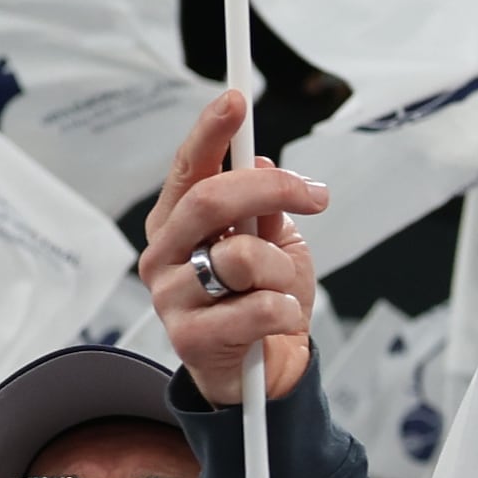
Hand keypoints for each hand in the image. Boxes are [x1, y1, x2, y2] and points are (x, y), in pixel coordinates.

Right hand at [139, 94, 326, 407]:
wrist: (265, 378)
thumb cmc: (264, 305)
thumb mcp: (273, 247)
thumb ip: (263, 208)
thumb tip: (262, 160)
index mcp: (178, 226)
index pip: (187, 169)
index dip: (209, 133)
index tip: (236, 99)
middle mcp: (165, 255)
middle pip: (211, 200)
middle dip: (271, 188)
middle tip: (313, 193)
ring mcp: (171, 298)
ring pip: (242, 257)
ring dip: (281, 270)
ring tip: (281, 289)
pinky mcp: (190, 339)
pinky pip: (257, 307)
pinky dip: (284, 310)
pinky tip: (278, 321)